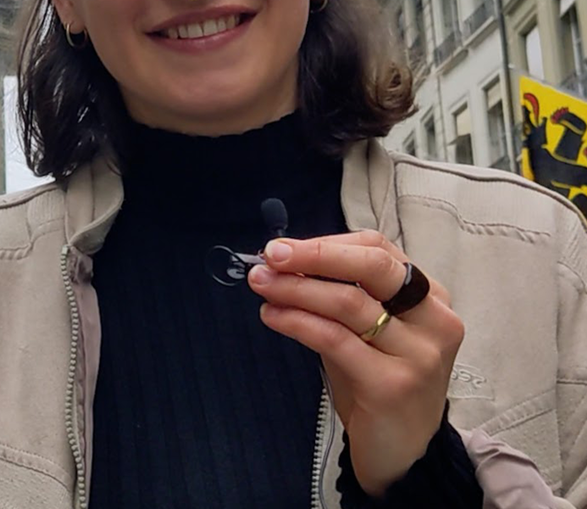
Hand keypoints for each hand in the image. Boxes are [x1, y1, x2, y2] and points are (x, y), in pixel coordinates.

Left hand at [246, 230, 463, 496]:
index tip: (282, 247)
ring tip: (261, 284)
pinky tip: (272, 316)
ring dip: (296, 288)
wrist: (402, 453)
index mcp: (432, 297)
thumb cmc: (377, 382)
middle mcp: (435, 320)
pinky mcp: (394, 384)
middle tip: (271, 254)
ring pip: (349, 302)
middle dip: (315, 255)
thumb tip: (283, 261)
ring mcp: (419, 354)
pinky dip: (298, 321)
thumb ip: (336, 294)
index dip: (327, 244)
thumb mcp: (363, 330)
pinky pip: (335, 339)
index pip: (379, 250)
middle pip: (373, 267)